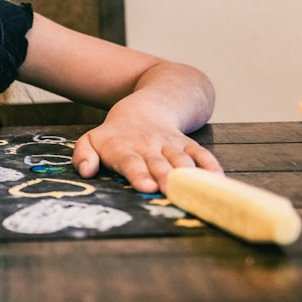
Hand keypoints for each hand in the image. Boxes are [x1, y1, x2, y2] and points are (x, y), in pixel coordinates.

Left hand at [71, 117, 222, 193]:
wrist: (144, 109)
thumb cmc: (114, 135)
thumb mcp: (90, 140)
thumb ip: (83, 155)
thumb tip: (86, 171)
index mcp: (124, 149)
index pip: (131, 162)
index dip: (139, 174)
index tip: (146, 186)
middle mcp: (149, 147)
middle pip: (160, 164)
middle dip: (166, 178)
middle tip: (172, 191)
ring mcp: (170, 145)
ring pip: (182, 160)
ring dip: (190, 174)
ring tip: (197, 190)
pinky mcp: (188, 144)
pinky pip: (202, 153)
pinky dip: (211, 165)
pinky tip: (217, 179)